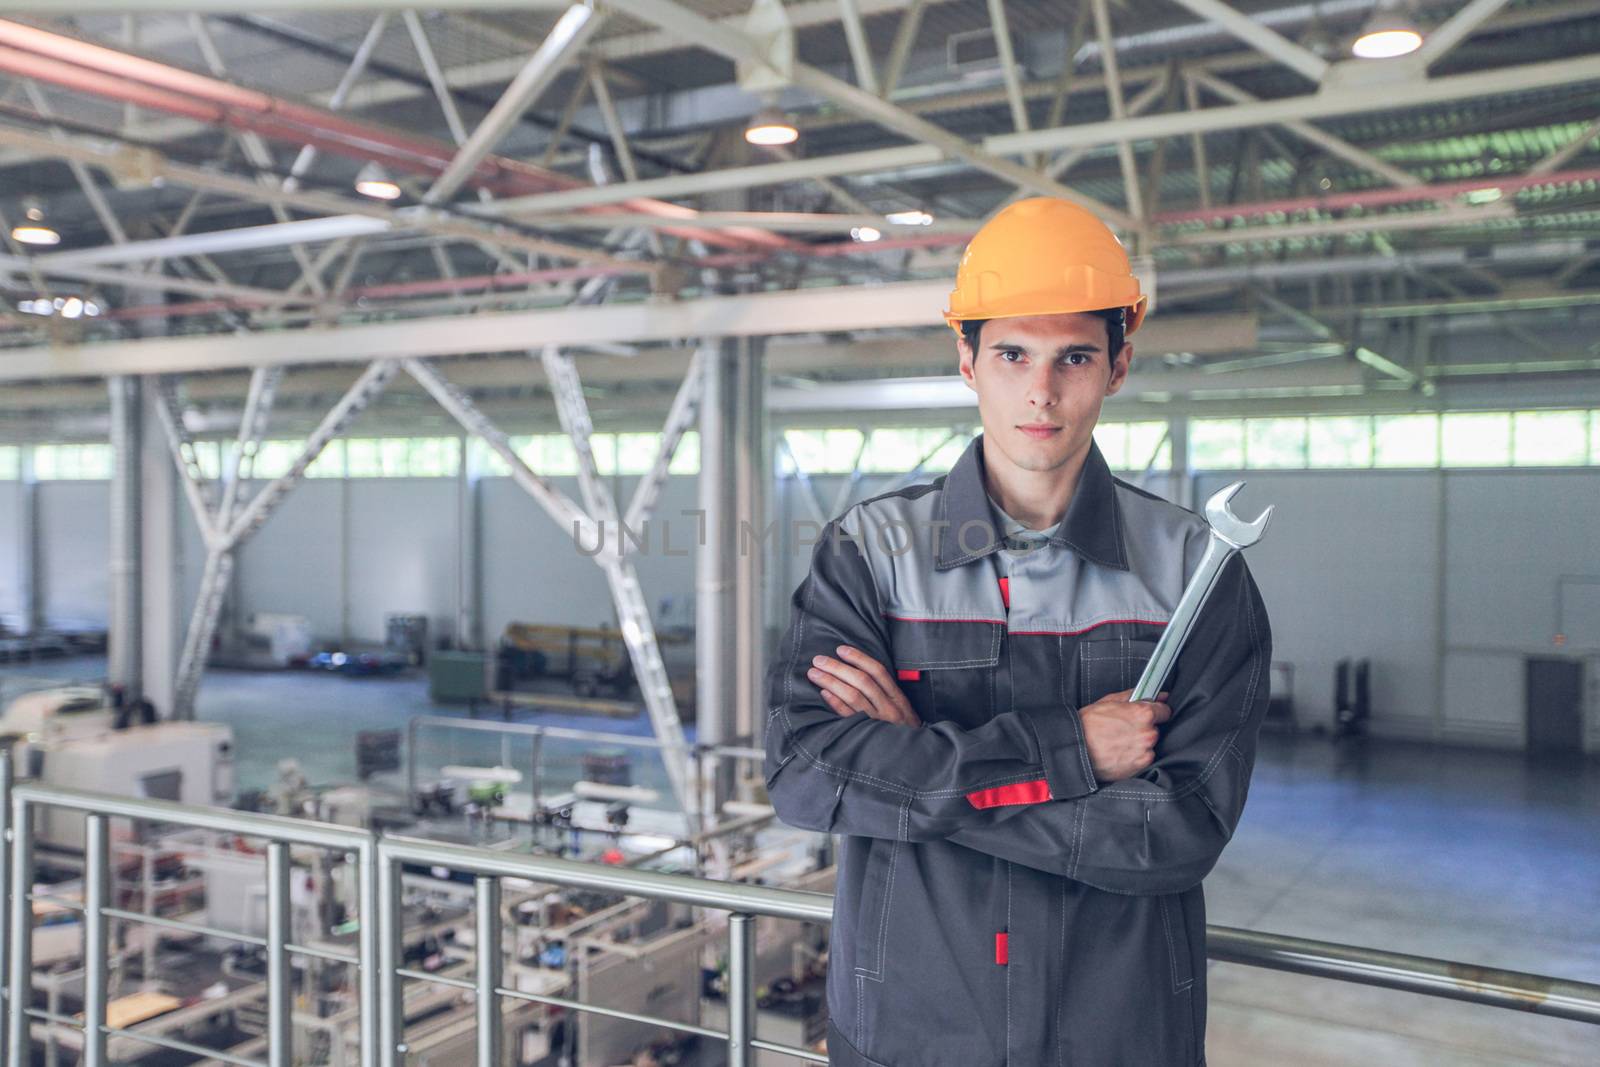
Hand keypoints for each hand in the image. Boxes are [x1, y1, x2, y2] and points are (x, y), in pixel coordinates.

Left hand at [806, 645, 921, 726]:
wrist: (910, 758)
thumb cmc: (901, 729)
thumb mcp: (901, 708)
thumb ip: (886, 691)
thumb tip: (857, 670)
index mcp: (898, 698)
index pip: (878, 671)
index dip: (858, 658)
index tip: (840, 649)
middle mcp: (889, 708)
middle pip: (861, 681)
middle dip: (838, 668)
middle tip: (819, 660)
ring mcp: (877, 722)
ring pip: (852, 696)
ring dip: (831, 682)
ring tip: (814, 674)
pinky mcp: (865, 734)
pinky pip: (848, 715)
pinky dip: (835, 702)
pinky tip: (823, 693)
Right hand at [1079, 688, 1171, 782]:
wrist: (1076, 749)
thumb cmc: (1089, 724)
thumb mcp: (1110, 701)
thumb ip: (1137, 696)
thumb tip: (1159, 696)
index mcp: (1143, 714)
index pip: (1165, 711)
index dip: (1156, 711)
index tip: (1150, 714)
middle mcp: (1148, 733)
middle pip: (1155, 729)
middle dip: (1144, 728)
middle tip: (1124, 728)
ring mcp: (1145, 752)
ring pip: (1149, 744)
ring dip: (1139, 743)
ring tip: (1120, 742)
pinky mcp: (1140, 766)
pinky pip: (1144, 758)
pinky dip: (1135, 756)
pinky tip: (1120, 752)